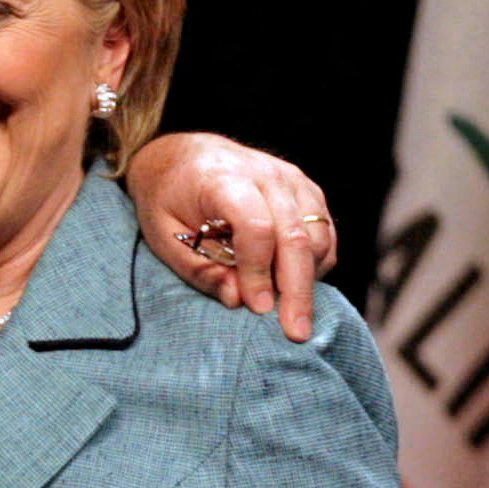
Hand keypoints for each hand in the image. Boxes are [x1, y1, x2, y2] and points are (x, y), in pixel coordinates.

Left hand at [118, 131, 337, 339]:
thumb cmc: (167, 198)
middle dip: (297, 290)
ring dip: (308, 279)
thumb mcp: (163, 235)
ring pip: (318, 236)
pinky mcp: (306, 190)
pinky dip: (316, 263)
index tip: (257, 308)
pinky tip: (294, 284)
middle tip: (297, 332)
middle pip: (295, 236)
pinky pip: (325, 233)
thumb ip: (198, 268)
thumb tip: (238, 300)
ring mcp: (292, 179)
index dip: (259, 272)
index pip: (256, 228)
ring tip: (290, 312)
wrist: (182, 156)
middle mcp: (266, 174)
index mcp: (224, 178)